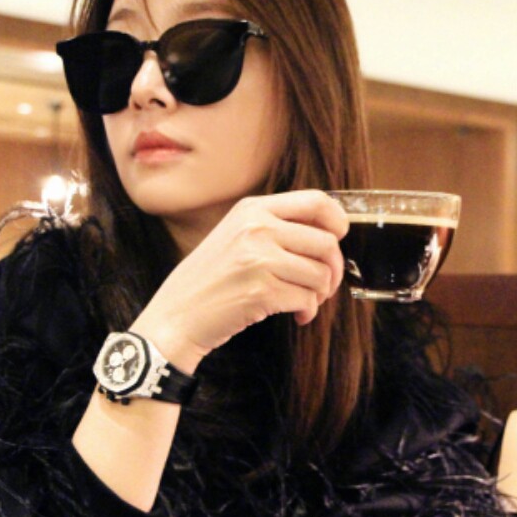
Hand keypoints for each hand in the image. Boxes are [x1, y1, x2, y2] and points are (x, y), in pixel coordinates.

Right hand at [131, 190, 347, 373]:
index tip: (339, 237)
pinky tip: (296, 315)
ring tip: (305, 302)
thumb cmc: (209, 279)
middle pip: (327, 242)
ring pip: (320, 274)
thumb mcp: (236, 235)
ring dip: (320, 294)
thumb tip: (329, 233)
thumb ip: (275, 227)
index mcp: (252, 209)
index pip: (316, 201)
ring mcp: (259, 259)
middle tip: (324, 285)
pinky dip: (308, 311)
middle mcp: (257, 228)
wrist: (177, 315)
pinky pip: (307, 299)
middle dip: (333, 269)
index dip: (338, 220)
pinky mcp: (261, 291)